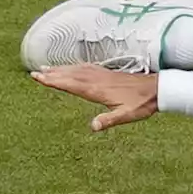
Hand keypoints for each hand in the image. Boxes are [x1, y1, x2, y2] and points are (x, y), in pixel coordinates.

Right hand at [31, 64, 158, 131]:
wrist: (158, 89)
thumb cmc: (142, 104)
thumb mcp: (127, 115)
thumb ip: (110, 120)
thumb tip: (93, 126)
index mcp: (98, 90)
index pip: (71, 84)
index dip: (54, 81)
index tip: (38, 77)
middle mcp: (98, 80)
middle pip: (70, 75)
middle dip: (52, 74)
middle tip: (35, 72)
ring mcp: (103, 75)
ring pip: (78, 70)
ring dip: (62, 69)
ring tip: (47, 68)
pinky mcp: (109, 73)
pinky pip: (87, 68)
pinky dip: (75, 67)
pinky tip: (72, 67)